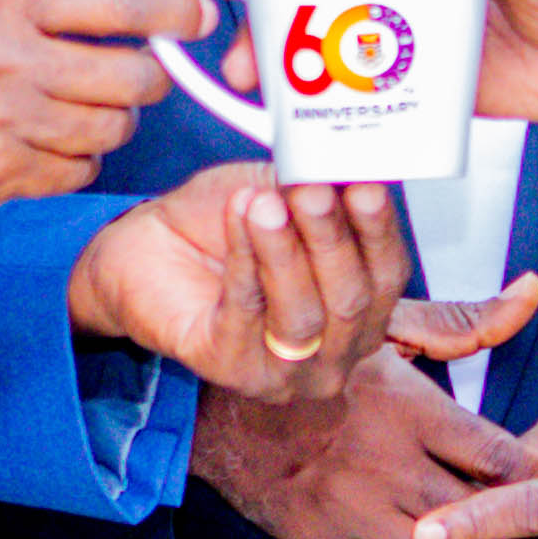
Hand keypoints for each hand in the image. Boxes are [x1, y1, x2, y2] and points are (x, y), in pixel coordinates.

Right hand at [0, 0, 198, 224]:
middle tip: (138, 68)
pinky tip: (48, 139)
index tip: (194, 14)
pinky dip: (77, 157)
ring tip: (84, 104)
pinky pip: (78, 171)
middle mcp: (0, 63)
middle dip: (149, 74)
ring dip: (113, 118)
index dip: (173, 9)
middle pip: (131, 75)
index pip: (117, 1)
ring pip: (112, 128)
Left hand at [67, 163, 419, 402]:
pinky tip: (238, 219)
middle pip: (351, 300)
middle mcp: (332, 351)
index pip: (387, 275)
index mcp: (360, 309)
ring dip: (283, 253)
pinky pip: (244, 314)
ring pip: (301, 316)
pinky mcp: (228, 369)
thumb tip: (347, 167)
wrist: (149, 249)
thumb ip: (315, 186)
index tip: (365, 186)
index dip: (379, 230)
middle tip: (312, 192)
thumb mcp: (280, 191)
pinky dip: (243, 261)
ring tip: (265, 204)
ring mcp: (283, 371)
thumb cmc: (221, 224)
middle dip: (332, 240)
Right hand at [192, 355, 537, 538]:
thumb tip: (532, 290)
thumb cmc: (315, 362)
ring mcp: (354, 509)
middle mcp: (387, 463)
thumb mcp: (386, 327)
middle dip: (518, 537)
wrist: (221, 407)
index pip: (500, 457)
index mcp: (411, 408)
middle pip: (477, 517)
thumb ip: (464, 322)